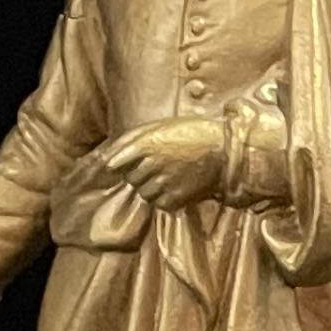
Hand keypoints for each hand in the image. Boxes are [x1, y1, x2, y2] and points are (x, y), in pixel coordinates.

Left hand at [94, 118, 226, 210]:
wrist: (224, 151)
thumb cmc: (191, 134)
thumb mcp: (160, 127)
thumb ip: (131, 140)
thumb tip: (106, 158)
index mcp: (145, 143)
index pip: (113, 162)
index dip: (114, 165)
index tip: (114, 167)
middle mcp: (151, 164)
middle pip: (130, 178)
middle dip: (139, 172)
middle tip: (159, 163)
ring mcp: (162, 183)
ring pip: (143, 192)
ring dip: (152, 186)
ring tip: (170, 174)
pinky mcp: (174, 199)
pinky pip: (159, 203)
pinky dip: (165, 197)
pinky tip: (178, 184)